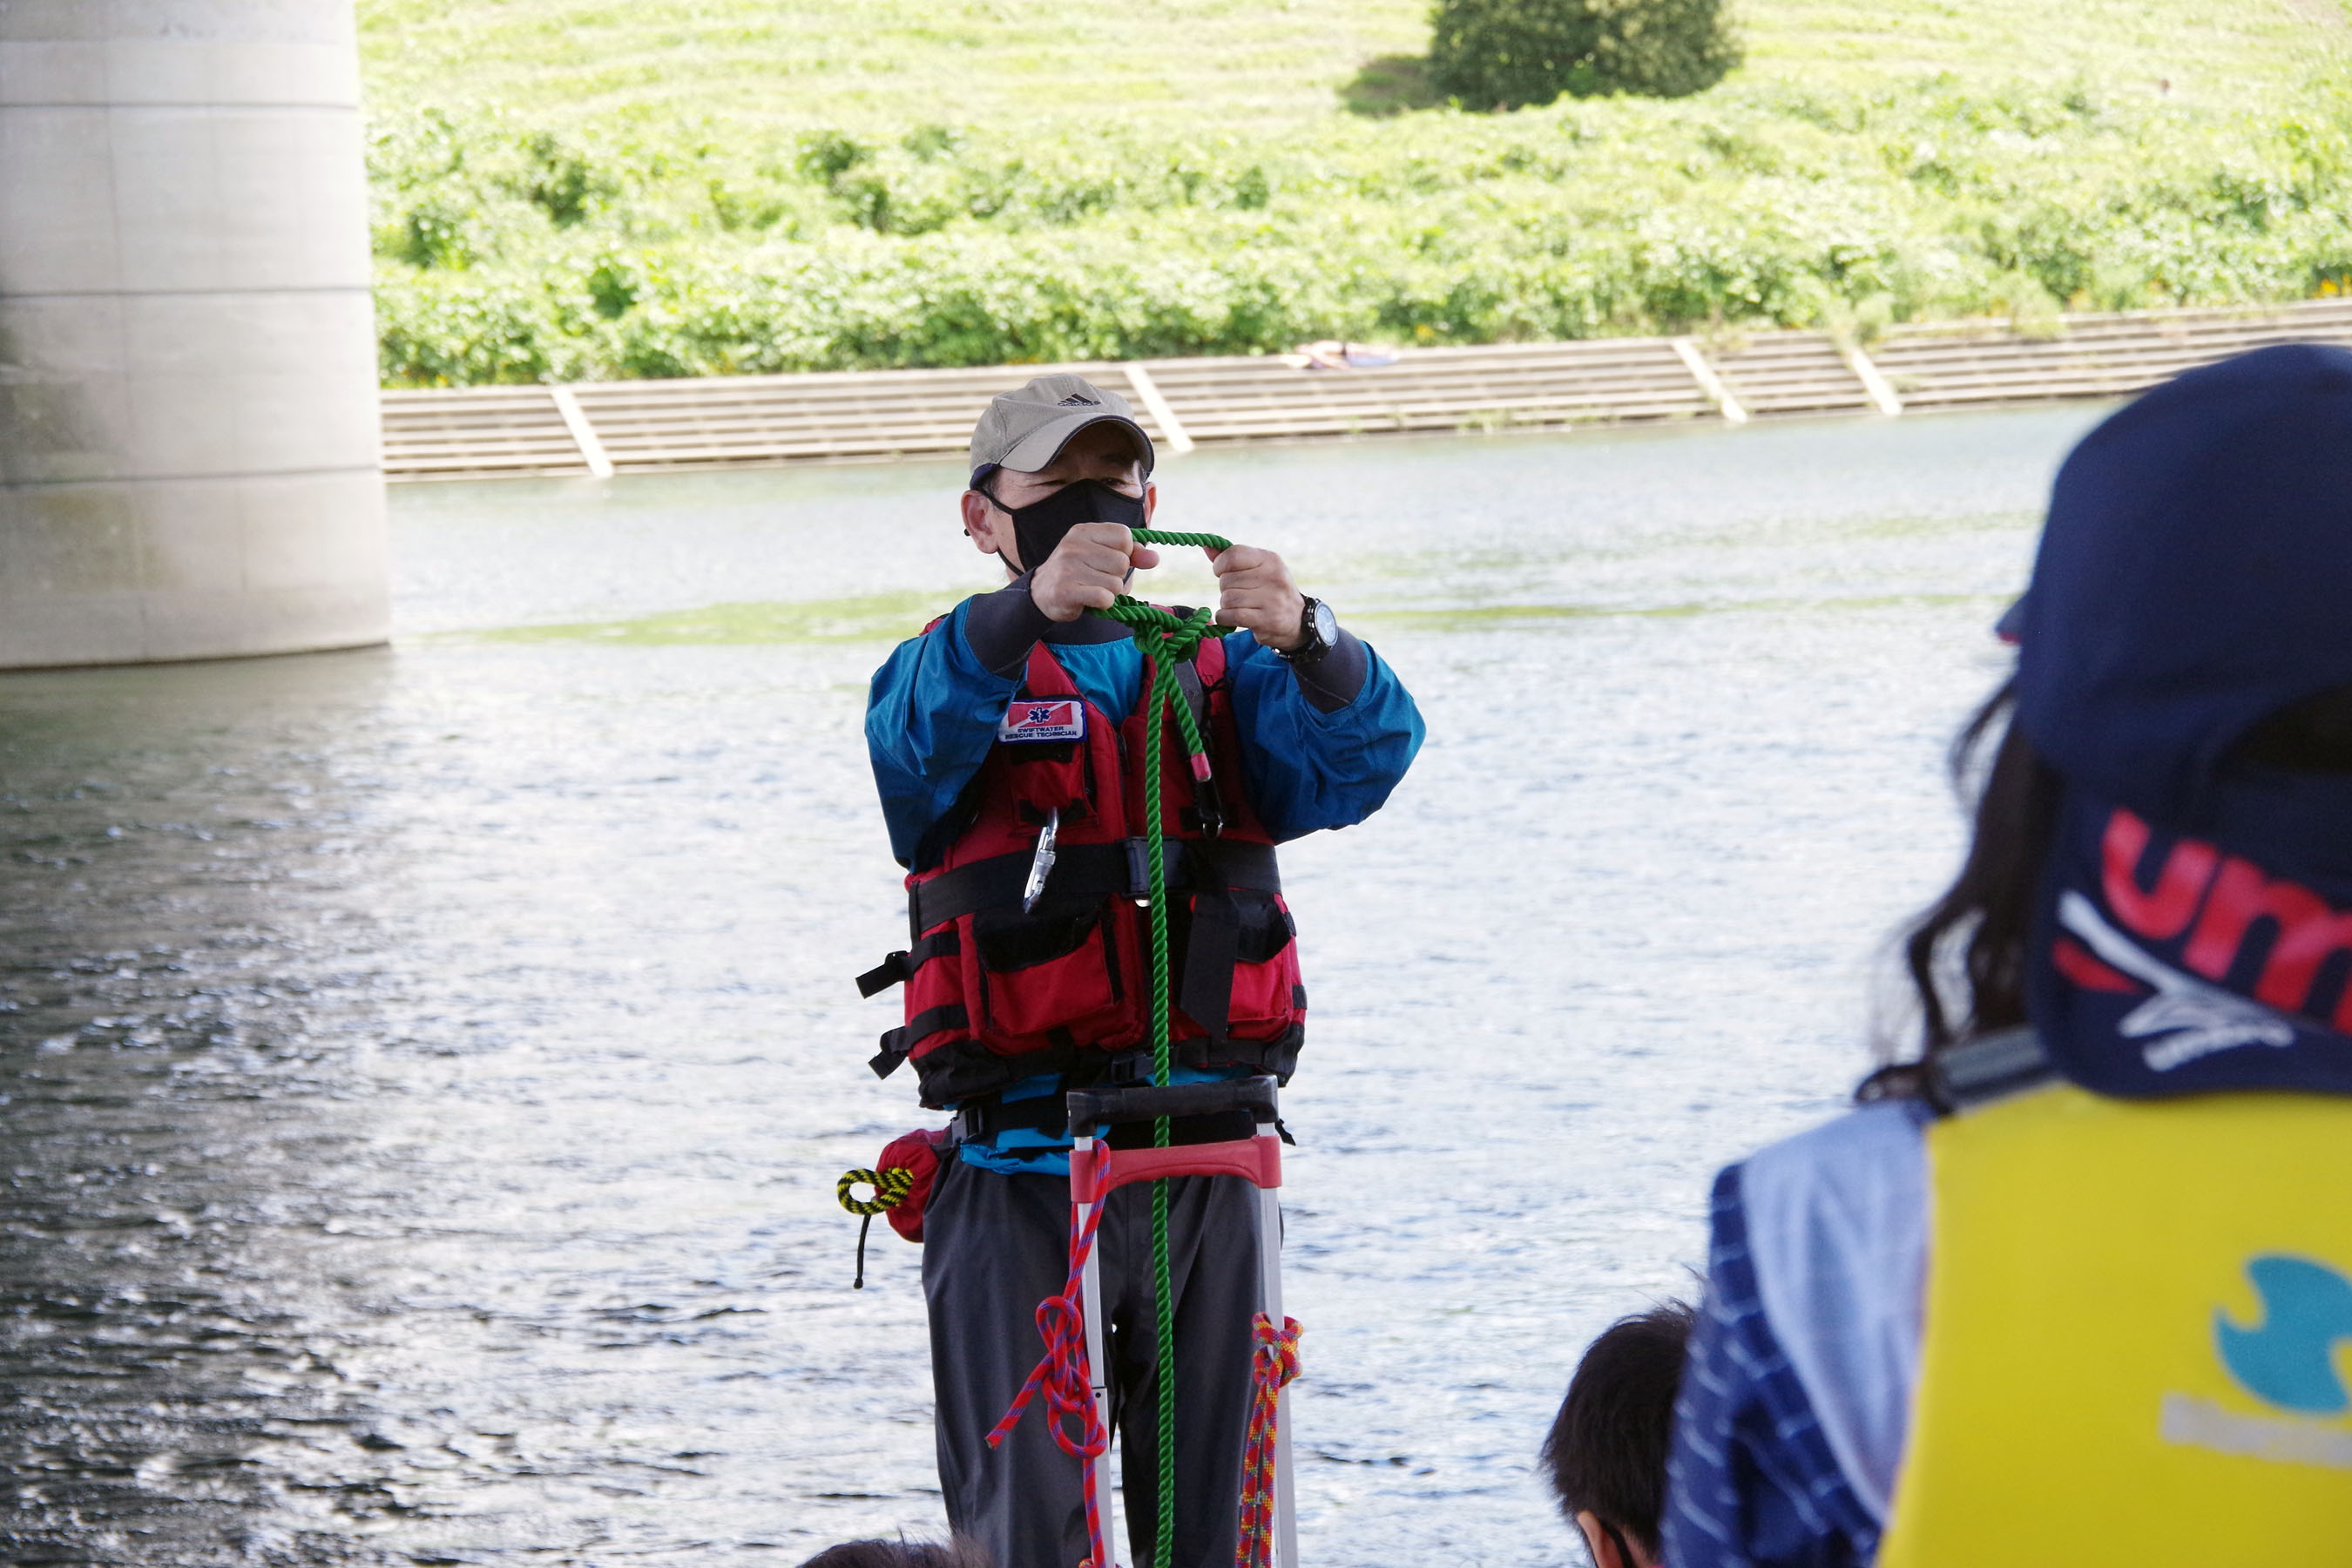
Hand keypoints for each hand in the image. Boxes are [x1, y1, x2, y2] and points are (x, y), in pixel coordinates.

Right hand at [1030, 523, 1159, 621]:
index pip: (1124, 536)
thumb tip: (1154, 558)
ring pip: (1116, 584)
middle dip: (1117, 576)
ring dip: (1110, 593)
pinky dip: (1104, 604)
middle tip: (1097, 579)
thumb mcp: (1101, 555)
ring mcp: (1068, 568)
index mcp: (1084, 531)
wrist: (1041, 593)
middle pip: (1122, 563)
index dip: (1125, 552)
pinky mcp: (1066, 591)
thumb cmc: (1078, 572)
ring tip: (1092, 589)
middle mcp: (1074, 546)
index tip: (1110, 560)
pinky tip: (1090, 600)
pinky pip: (1105, 598)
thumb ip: (1131, 554)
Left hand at [1211, 545, 1306, 650]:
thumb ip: (1232, 558)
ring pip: (1227, 599)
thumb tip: (1206, 544)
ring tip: (1241, 606)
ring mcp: (1271, 599)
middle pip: (1226, 580)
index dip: (1220, 565)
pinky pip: (1229, 616)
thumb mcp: (1258, 569)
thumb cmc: (1270, 591)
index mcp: (1270, 559)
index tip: (1223, 572)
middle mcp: (1273, 577)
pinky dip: (1225, 618)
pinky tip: (1234, 618)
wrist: (1298, 621)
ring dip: (1227, 605)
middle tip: (1240, 594)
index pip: (1233, 555)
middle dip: (1226, 589)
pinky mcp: (1266, 620)